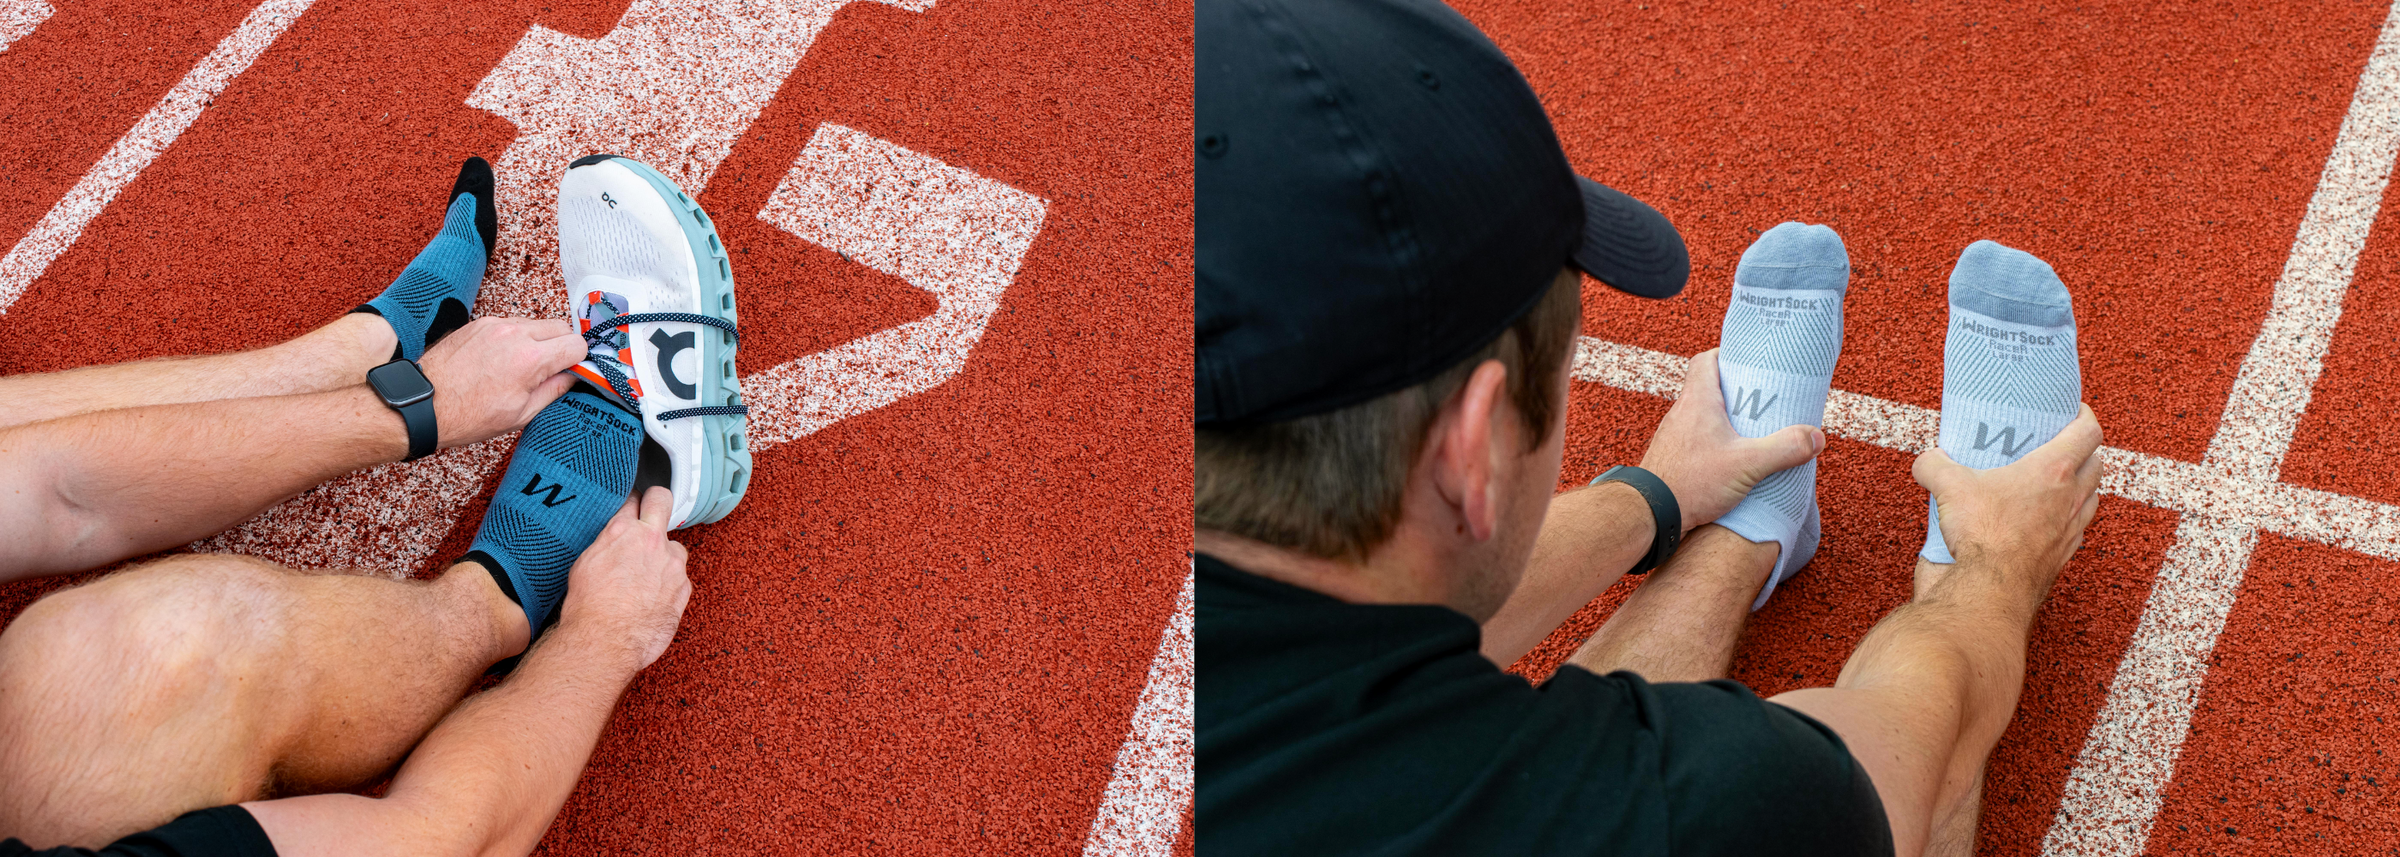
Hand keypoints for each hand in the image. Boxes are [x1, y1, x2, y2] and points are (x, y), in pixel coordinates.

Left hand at [418, 317, 588, 447]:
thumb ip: (555, 389)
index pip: (577, 344)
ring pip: (536, 323)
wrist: (424, 404)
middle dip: (562, 347)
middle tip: (551, 370)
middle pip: (561, 327)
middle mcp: (514, 334)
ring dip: (539, 341)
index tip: (571, 372)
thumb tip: (574, 376)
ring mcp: (494, 325)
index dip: (579, 360)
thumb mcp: (522, 414)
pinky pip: (511, 324)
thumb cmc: (468, 415)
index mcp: (530, 359)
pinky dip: (515, 338)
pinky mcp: (479, 323)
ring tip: (522, 367)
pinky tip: (502, 360)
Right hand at [557, 487, 692, 669]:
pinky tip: (651, 599)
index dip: (633, 502)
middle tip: (652, 510)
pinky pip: (679, 578)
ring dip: (664, 557)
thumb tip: (614, 540)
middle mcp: (652, 540)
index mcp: (623, 531)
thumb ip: (607, 544)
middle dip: (657, 502)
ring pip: (674, 548)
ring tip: (645, 579)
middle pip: (662, 501)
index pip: (634, 499)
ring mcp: (672, 563)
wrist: (606, 639)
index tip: (634, 505)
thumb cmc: (589, 607)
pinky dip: (668, 585)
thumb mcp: (586, 564)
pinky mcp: (683, 586)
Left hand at [1637, 349, 1825, 530]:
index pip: (1705, 360)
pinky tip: (1730, 459)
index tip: (1749, 362)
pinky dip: (1713, 441)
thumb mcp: (1747, 465)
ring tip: (1751, 431)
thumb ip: (1784, 449)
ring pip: (1701, 415)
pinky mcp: (1671, 458)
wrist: (1650, 515)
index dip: (1726, 355)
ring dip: (1724, 418)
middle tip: (1761, 400)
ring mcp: (1673, 436)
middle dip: (1735, 390)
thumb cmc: (1690, 484)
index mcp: (1697, 401)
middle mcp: (1681, 413)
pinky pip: (1695, 439)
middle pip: (1707, 387)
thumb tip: (1816, 437)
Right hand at [1913, 404, 2103, 594]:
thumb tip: (1928, 462)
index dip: (2083, 415)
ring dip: (2079, 488)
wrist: (1988, 590)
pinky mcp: (2061, 558)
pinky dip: (2062, 523)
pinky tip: (2038, 523)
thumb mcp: (1946, 487)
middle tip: (2058, 447)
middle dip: (2083, 452)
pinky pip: (2073, 533)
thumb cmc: (1982, 535)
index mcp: (2053, 471)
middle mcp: (2071, 499)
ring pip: (2091, 499)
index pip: (2088, 432)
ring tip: (2052, 486)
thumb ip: (1934, 465)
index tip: (2071, 410)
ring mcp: (2071, 531)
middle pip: (2097, 465)